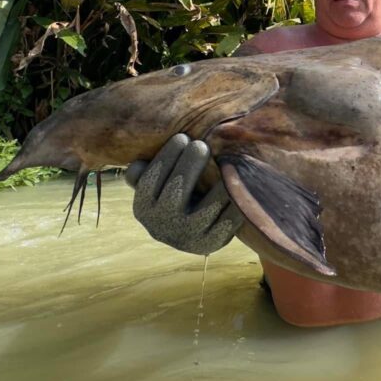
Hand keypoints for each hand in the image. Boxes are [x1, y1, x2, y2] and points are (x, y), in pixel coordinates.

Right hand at [125, 134, 243, 254]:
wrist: (197, 229)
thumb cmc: (174, 189)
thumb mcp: (155, 181)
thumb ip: (145, 170)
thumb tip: (138, 163)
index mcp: (143, 208)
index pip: (149, 181)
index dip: (166, 158)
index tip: (182, 137)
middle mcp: (161, 226)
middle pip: (176, 191)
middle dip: (189, 165)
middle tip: (202, 145)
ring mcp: (188, 237)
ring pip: (207, 208)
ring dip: (218, 182)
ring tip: (226, 162)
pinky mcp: (212, 243)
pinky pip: (229, 220)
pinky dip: (237, 200)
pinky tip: (242, 181)